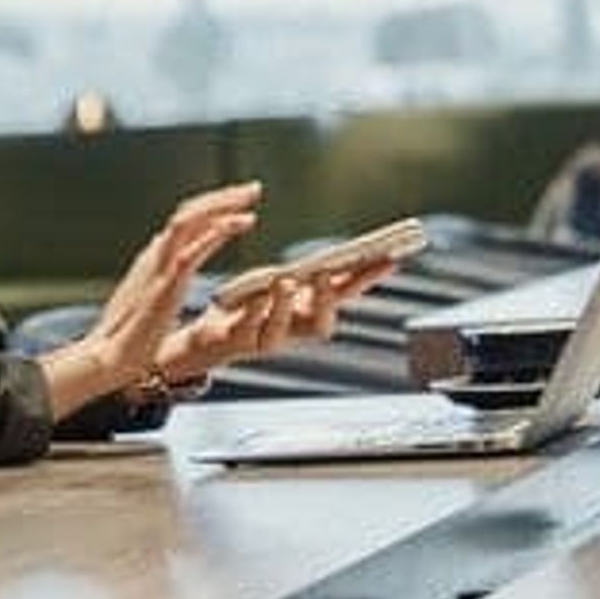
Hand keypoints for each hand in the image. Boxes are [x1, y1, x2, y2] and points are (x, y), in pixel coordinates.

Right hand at [41, 183, 260, 419]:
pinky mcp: (166, 283)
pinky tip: (242, 222)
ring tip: (251, 196)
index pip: (185, 219)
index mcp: (155, 256)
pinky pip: (193, 248)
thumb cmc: (132, 332)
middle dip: (222, 196)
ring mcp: (159, 265)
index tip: (241, 200)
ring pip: (190, 218)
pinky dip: (219, 231)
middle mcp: (156, 253)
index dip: (212, 205)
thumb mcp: (150, 292)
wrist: (113, 356)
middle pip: (189, 210)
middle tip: (253, 187)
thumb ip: (160, 269)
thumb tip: (168, 253)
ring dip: (222, 203)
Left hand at [155, 255, 395, 390]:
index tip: (391, 257)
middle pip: (320, 322)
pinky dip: (256, 312)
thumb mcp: (283, 284)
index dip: (368, 278)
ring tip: (287, 282)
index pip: (345, 294)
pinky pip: (249, 331)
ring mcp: (265, 339)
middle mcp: (292, 331)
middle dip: (329, 298)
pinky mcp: (238, 341)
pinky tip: (258, 296)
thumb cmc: (250, 307)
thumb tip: (338, 258)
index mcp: (309, 312)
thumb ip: (308, 276)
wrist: (209, 338)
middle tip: (330, 273)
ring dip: (287, 306)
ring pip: (282, 331)